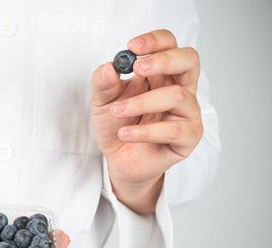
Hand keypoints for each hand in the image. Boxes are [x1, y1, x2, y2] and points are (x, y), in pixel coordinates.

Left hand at [91, 29, 203, 213]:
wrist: (118, 160)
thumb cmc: (116, 126)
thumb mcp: (102, 102)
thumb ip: (103, 84)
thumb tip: (109, 67)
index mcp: (161, 75)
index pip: (169, 45)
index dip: (155, 41)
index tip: (132, 46)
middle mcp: (179, 89)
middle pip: (189, 60)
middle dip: (164, 59)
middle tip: (137, 69)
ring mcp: (187, 113)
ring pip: (176, 96)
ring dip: (142, 102)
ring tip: (117, 112)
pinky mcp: (187, 139)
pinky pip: (172, 130)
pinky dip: (144, 131)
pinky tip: (125, 134)